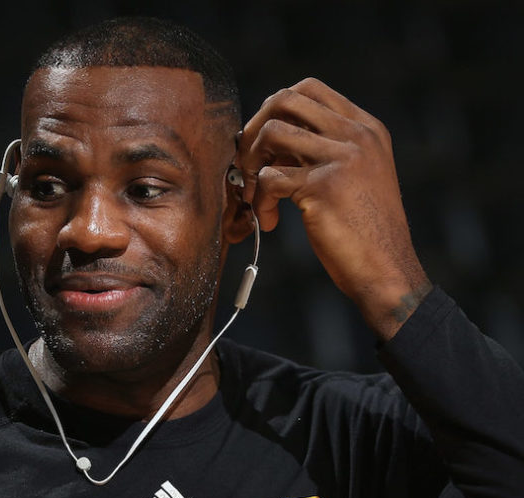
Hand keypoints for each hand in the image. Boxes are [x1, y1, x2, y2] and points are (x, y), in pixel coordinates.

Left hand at [235, 78, 430, 339]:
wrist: (387, 271)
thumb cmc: (363, 232)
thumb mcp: (352, 178)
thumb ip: (320, 152)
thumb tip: (268, 140)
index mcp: (366, 128)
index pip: (309, 89)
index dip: (274, 112)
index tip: (262, 145)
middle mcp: (357, 135)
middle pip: (285, 99)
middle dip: (254, 130)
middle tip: (247, 165)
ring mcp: (342, 156)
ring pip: (272, 132)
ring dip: (251, 165)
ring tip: (255, 196)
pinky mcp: (324, 186)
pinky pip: (269, 178)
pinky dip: (259, 201)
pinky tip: (270, 221)